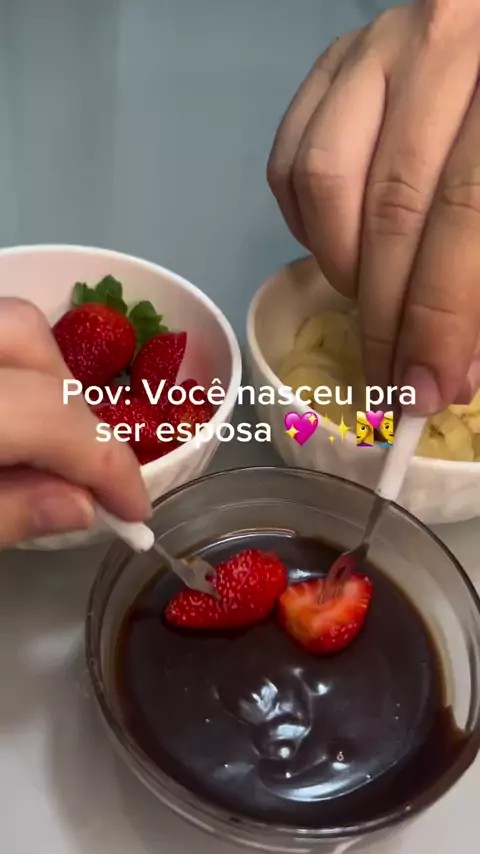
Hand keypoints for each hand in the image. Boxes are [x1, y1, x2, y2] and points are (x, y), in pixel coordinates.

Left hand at [0, 298, 149, 545]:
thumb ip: (8, 514)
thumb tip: (84, 505)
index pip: (52, 416)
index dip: (108, 464)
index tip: (134, 510)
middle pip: (29, 340)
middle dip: (73, 405)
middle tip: (81, 469)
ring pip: (7, 321)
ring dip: (44, 374)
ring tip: (46, 437)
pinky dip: (11, 368)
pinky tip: (8, 414)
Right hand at [268, 0, 479, 413]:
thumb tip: (451, 375)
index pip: (461, 213)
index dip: (438, 316)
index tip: (425, 390)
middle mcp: (435, 48)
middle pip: (389, 207)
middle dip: (386, 315)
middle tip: (389, 382)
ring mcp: (371, 49)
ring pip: (321, 180)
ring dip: (341, 265)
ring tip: (371, 299)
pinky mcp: (329, 64)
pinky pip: (289, 160)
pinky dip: (305, 224)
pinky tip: (340, 247)